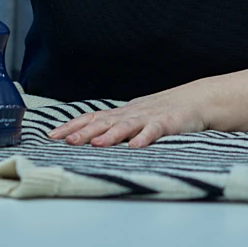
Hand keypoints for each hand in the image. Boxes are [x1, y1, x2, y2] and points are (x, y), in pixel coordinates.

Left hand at [47, 84, 207, 148]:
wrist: (196, 100)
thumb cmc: (162, 112)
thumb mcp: (135, 118)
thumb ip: (115, 127)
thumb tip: (89, 140)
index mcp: (121, 113)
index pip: (91, 118)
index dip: (72, 126)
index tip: (52, 136)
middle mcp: (131, 113)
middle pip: (103, 122)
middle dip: (84, 132)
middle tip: (66, 141)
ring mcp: (149, 117)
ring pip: (126, 125)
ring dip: (110, 135)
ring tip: (96, 144)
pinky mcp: (167, 123)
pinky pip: (154, 131)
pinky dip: (144, 137)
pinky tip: (135, 146)